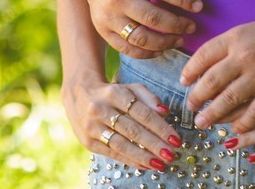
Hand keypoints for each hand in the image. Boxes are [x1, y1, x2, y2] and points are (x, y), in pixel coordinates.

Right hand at [61, 73, 184, 173]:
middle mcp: (101, 110)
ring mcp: (92, 127)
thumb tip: (165, 112)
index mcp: (114, 93)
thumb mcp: (129, 88)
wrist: (78, 94)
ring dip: (142, 156)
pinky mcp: (87, 142)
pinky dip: (129, 160)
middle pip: (132, 130)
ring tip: (160, 164)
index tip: (175, 139)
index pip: (142, 113)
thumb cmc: (112, 92)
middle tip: (171, 154)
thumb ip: (148, 97)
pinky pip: (111, 153)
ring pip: (121, 144)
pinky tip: (144, 165)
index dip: (160, 127)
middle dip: (154, 144)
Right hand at [85, 0, 202, 57]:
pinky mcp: (104, 32)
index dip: (184, 0)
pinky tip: (161, 49)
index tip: (199, 7)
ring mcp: (109, 18)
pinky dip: (147, 53)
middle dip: (177, 25)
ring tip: (180, 40)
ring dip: (165, 43)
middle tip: (192, 27)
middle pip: (152, 18)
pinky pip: (128, 49)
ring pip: (140, 38)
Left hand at [180, 17, 254, 131]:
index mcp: (235, 37)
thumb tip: (206, 64)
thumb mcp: (250, 30)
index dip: (190, 71)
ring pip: (227, 100)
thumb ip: (229, 45)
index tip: (185, 81)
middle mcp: (244, 56)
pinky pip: (252, 113)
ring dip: (212, 114)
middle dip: (197, 97)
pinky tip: (235, 129)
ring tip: (202, 122)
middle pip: (210, 81)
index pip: (203, 55)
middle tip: (190, 107)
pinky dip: (241, 123)